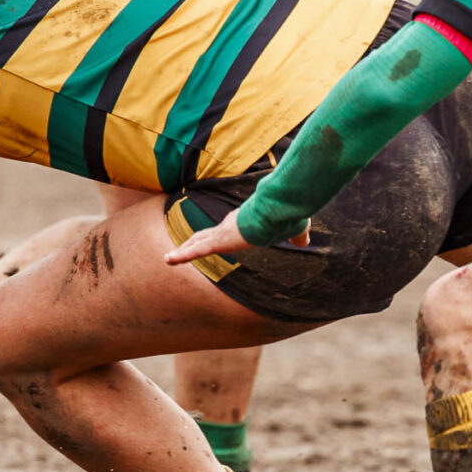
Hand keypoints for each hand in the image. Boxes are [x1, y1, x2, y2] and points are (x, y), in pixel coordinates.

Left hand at [162, 206, 307, 267]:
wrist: (279, 211)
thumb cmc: (286, 216)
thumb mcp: (294, 228)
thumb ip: (296, 234)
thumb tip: (304, 241)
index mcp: (243, 223)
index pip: (225, 230)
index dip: (215, 235)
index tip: (209, 239)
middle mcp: (228, 226)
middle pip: (205, 236)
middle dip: (193, 242)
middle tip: (181, 249)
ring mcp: (221, 234)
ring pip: (196, 244)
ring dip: (183, 251)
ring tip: (168, 258)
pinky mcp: (218, 241)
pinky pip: (195, 251)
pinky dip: (181, 256)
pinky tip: (167, 260)